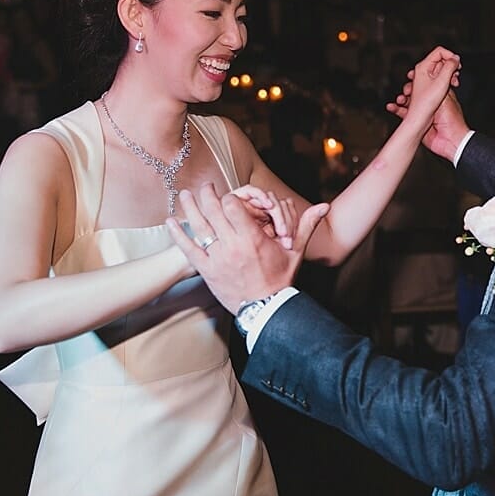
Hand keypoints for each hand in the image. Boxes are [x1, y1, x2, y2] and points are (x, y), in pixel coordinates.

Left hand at [168, 184, 329, 313]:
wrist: (266, 308)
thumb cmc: (281, 279)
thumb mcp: (295, 251)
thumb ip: (306, 226)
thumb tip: (324, 207)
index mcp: (253, 238)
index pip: (233, 205)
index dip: (230, 197)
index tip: (229, 197)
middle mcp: (233, 245)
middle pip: (213, 211)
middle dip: (208, 195)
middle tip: (205, 187)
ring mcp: (218, 258)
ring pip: (199, 226)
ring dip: (190, 207)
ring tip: (184, 194)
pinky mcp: (207, 270)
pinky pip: (188, 249)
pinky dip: (178, 234)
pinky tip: (170, 222)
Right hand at [388, 55, 469, 161]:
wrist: (450, 141)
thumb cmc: (452, 120)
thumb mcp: (446, 97)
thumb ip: (441, 84)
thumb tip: (441, 69)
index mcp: (440, 94)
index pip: (428, 82)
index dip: (420, 78)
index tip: (411, 75)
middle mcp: (431, 103)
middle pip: (416, 91)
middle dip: (409, 88)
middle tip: (406, 89)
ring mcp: (423, 113)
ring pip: (409, 102)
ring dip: (402, 99)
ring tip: (400, 98)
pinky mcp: (417, 122)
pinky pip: (404, 114)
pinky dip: (397, 110)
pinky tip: (392, 107)